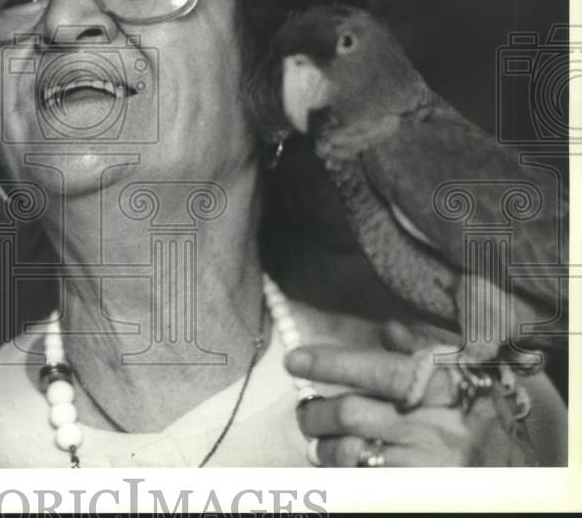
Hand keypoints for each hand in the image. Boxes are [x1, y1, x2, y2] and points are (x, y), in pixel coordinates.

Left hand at [285, 321, 538, 466]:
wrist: (526, 478)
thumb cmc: (482, 414)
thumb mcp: (462, 376)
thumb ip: (421, 352)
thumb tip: (388, 329)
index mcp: (444, 386)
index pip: (377, 370)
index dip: (331, 364)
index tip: (295, 360)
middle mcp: (436, 426)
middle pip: (353, 413)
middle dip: (318, 412)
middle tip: (307, 411)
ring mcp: (429, 466)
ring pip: (352, 452)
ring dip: (324, 446)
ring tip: (318, 441)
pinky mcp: (421, 493)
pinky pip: (366, 481)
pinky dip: (344, 472)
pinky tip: (338, 465)